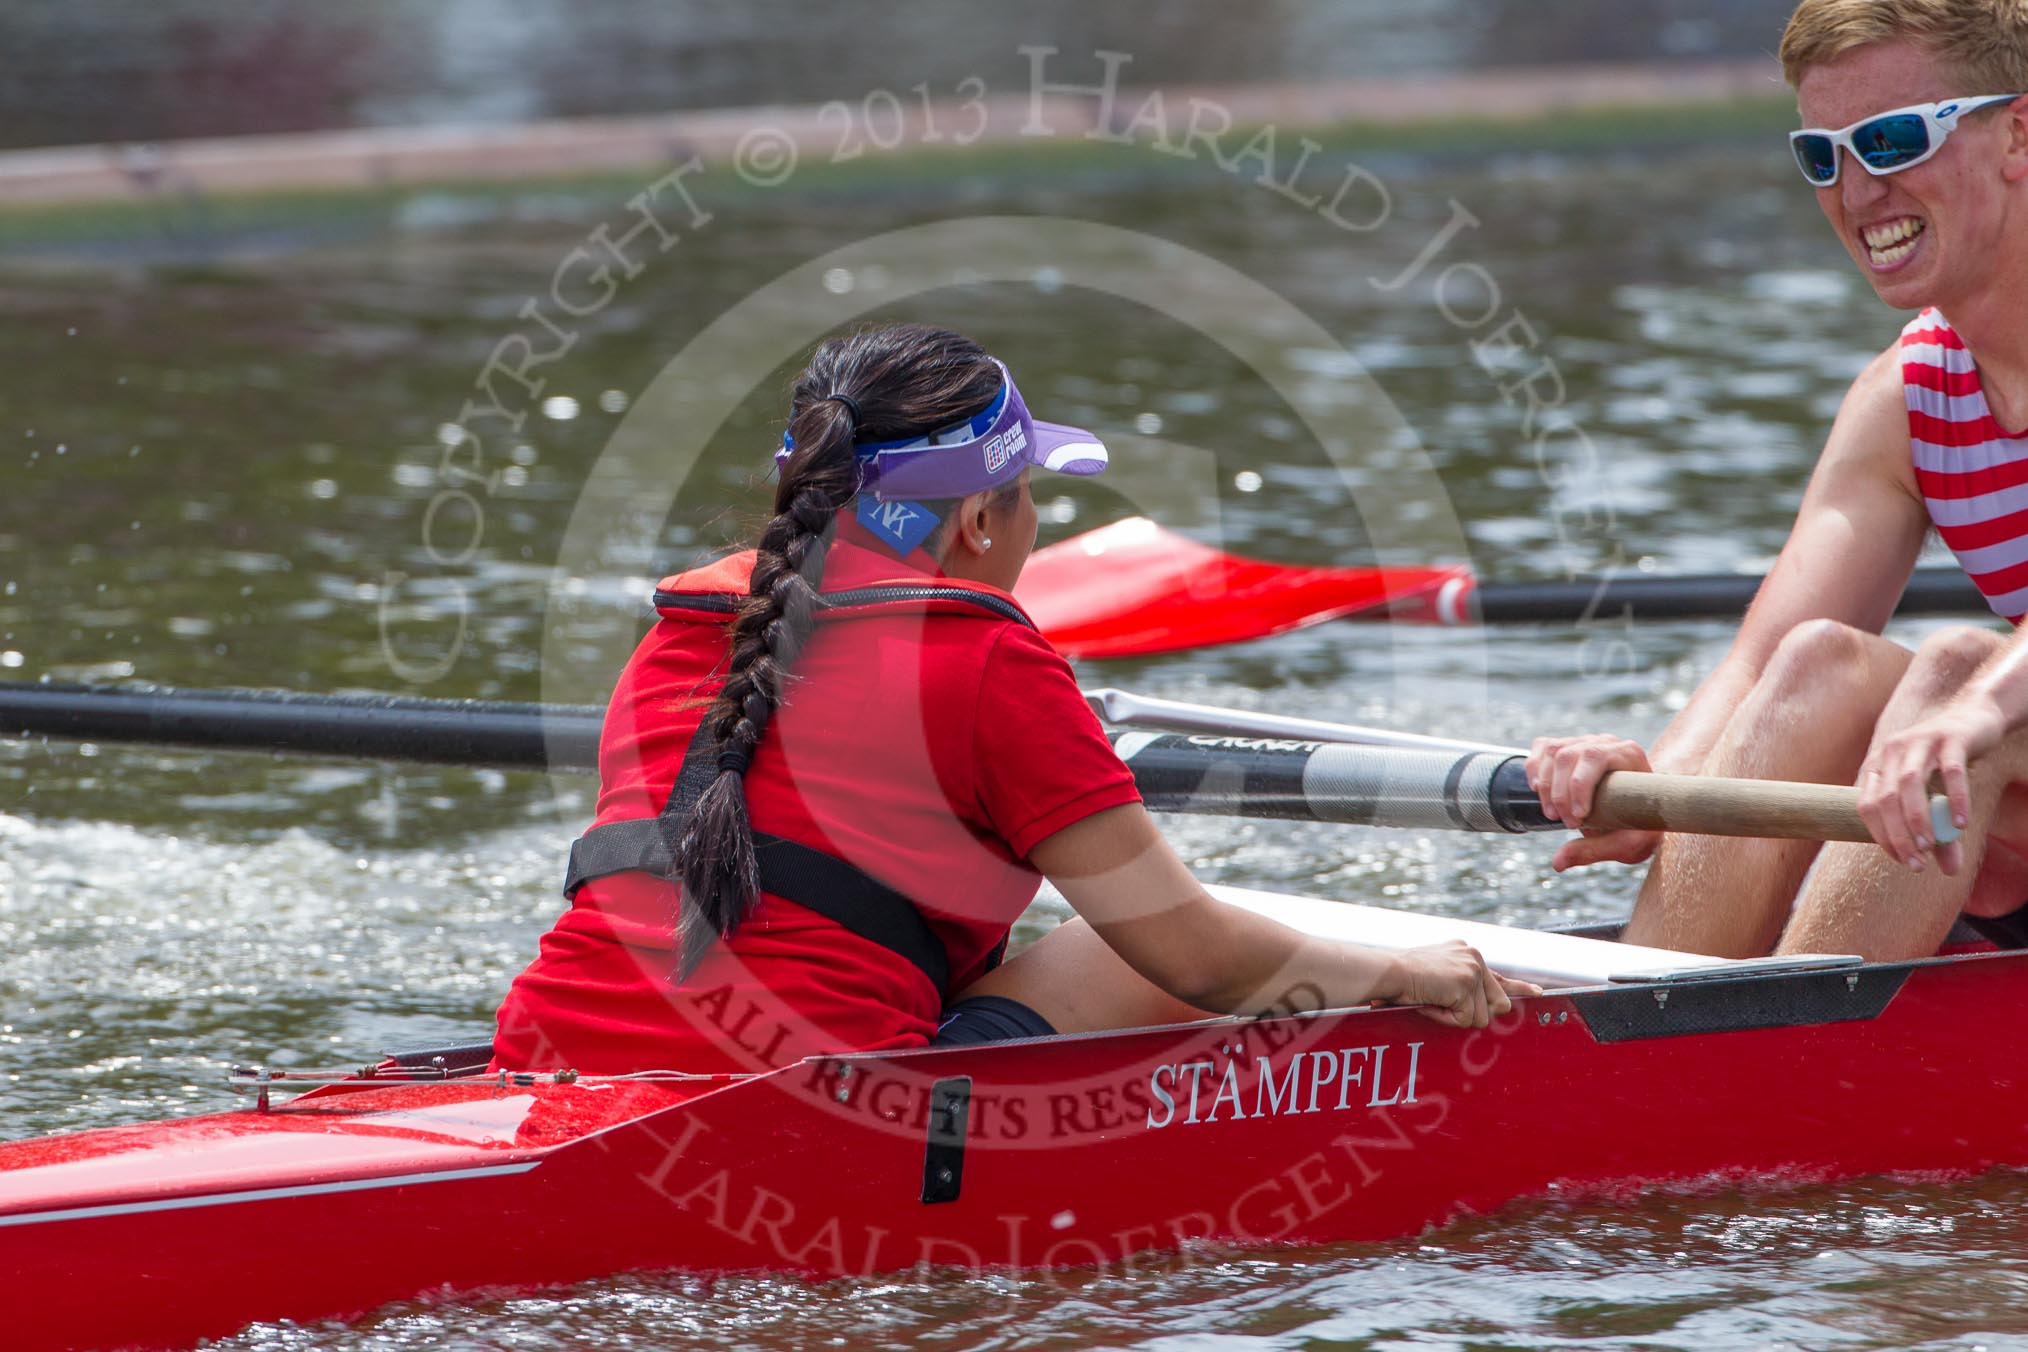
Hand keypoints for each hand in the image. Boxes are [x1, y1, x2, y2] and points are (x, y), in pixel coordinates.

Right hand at [1383, 940, 1542, 1028]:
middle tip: (1443, 1004)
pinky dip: (1445, 1018)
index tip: (1537, 992)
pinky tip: (1430, 1002)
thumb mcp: (1436, 977)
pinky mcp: (1467, 984)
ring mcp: (1473, 970)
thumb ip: (1459, 986)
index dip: (1519, 987)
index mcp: (1466, 953)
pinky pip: (1465, 1020)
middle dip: (1473, 1013)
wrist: (1387, 971)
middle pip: (1497, 1004)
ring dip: (1454, 1017)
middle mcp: (1474, 957)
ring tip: (1431, 999)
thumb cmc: (1401, 977)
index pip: (1498, 977)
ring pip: (1480, 1017)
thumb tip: (1485, 1009)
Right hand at [1525, 734, 1660, 870]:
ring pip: (1552, 751)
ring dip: (1545, 786)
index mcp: (1628, 755)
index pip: (1594, 757)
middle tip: (1565, 823)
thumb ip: (1594, 851)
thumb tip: (1557, 863)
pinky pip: (1542, 748)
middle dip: (1559, 793)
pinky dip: (1534, 769)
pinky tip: (1538, 790)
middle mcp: (1606, 742)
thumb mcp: (1627, 844)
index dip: (1578, 785)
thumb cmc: (1640, 825)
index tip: (1578, 817)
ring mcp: (1585, 742)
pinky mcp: (1568, 746)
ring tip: (1552, 814)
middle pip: (1568, 755)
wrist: (1642, 810)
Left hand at [1857, 693, 2005, 874]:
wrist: (1974, 720)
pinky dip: (1955, 798)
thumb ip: (1940, 831)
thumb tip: (1951, 871)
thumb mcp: (1938, 798)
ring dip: (1917, 819)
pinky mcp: (1950, 738)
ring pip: (1909, 783)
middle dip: (1898, 835)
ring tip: (1930, 846)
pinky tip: (1961, 823)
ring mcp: (1919, 741)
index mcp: (1878, 765)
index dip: (1881, 836)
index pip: (1865, 806)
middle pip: (1884, 798)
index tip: (1902, 860)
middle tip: (1915, 863)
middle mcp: (1892, 751)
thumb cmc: (1946, 764)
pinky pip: (1951, 771)